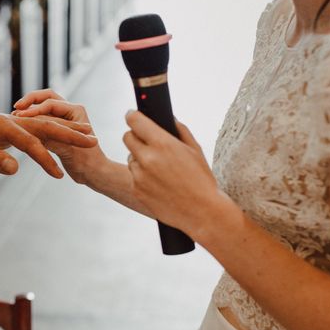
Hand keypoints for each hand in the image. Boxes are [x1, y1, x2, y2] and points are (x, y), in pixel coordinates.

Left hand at [0, 110, 96, 178]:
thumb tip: (15, 169)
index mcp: (2, 125)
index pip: (29, 142)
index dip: (44, 159)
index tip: (58, 175)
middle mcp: (11, 120)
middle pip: (46, 126)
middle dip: (70, 134)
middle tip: (92, 141)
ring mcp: (13, 123)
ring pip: (46, 125)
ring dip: (68, 131)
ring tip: (88, 136)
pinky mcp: (12, 128)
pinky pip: (38, 130)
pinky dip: (55, 133)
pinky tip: (65, 138)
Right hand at [12, 89, 107, 183]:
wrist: (95, 174)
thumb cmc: (87, 164)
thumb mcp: (67, 151)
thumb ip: (51, 140)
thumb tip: (33, 134)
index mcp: (76, 111)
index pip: (50, 103)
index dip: (34, 109)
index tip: (21, 115)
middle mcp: (70, 111)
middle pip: (46, 97)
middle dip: (30, 100)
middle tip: (16, 108)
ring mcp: (64, 118)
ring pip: (42, 106)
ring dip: (29, 108)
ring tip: (15, 115)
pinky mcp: (57, 128)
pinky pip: (41, 118)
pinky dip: (31, 118)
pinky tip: (19, 125)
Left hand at [123, 111, 229, 235]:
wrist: (203, 213)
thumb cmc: (202, 180)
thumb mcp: (195, 150)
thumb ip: (180, 130)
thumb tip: (168, 118)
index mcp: (163, 144)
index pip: (134, 121)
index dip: (132, 116)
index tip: (132, 116)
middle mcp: (148, 158)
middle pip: (127, 137)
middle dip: (135, 136)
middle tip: (145, 141)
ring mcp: (140, 176)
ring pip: (130, 157)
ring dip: (139, 158)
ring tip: (158, 168)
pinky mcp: (136, 190)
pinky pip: (133, 176)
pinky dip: (141, 176)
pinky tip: (158, 182)